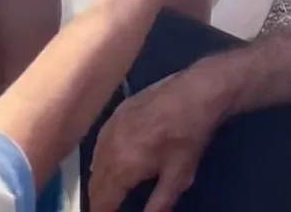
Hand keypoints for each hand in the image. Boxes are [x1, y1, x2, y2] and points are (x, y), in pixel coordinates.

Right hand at [89, 65, 226, 211]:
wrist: (195, 91)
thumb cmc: (188, 136)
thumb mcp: (178, 177)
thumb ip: (158, 205)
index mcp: (122, 166)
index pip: (101, 201)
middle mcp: (108, 146)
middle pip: (95, 184)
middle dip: (100, 200)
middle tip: (111, 208)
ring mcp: (110, 125)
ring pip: (95, 162)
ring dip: (100, 180)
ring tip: (111, 192)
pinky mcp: (116, 111)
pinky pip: (101, 142)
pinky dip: (102, 157)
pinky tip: (113, 161)